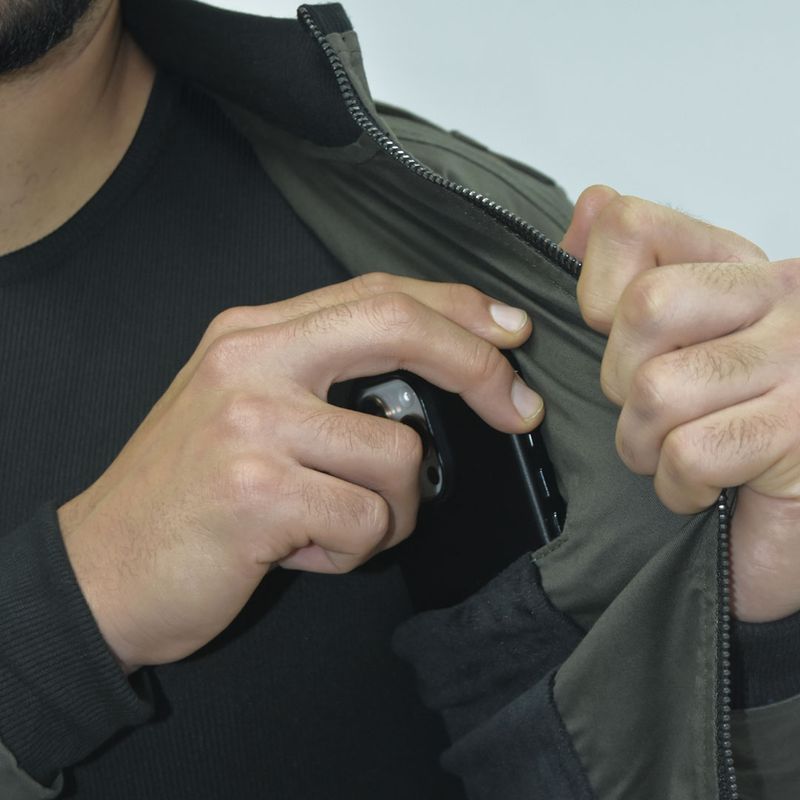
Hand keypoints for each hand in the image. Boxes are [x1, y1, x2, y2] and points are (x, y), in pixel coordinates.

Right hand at [58, 273, 540, 671]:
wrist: (100, 569)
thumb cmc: (185, 494)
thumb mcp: (243, 408)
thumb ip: (322, 380)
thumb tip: (430, 384)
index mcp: (253, 334)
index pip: (376, 294)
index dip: (456, 308)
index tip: (508, 332)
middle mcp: (250, 361)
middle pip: (398, 327)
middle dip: (478, 366)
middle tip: (517, 407)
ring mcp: (251, 424)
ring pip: (398, 456)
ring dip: (389, 509)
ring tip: (332, 525)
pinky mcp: (256, 491)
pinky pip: (366, 523)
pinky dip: (351, 552)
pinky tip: (300, 551)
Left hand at [562, 186, 799, 621]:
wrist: (790, 511)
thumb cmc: (733, 423)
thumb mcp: (678, 338)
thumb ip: (630, 271)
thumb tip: (592, 204)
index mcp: (739, 266)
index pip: (632, 227)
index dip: (595, 291)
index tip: (612, 335)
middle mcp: (780, 298)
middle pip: (643, 309)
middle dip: (619, 379)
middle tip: (649, 410)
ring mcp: (797, 363)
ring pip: (657, 390)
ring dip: (644, 444)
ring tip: (675, 452)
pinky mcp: (799, 432)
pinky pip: (689, 453)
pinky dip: (678, 485)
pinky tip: (706, 484)